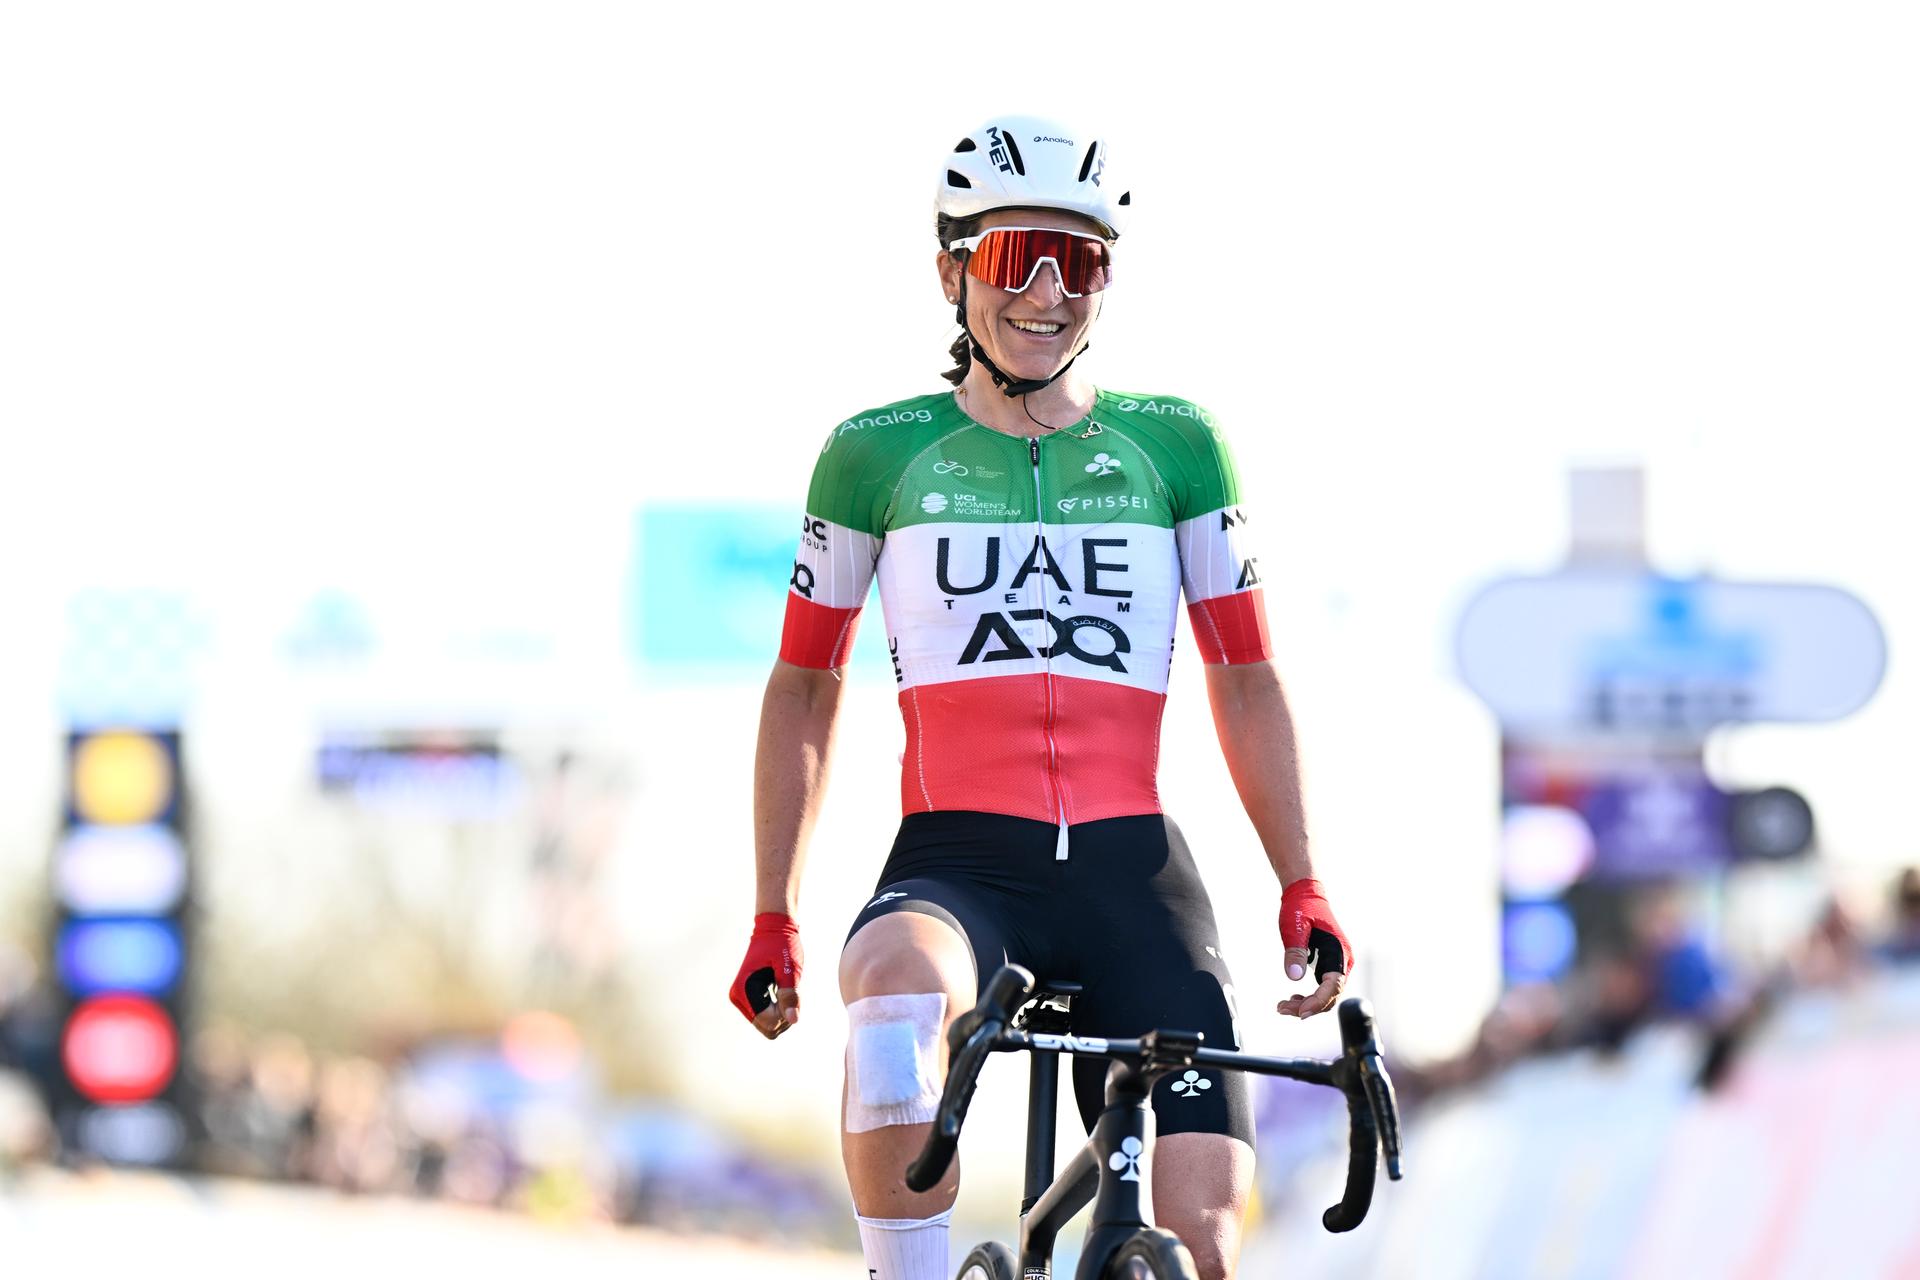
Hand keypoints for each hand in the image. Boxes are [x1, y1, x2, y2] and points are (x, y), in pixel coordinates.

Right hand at [729, 913, 802, 1039]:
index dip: (785, 1013)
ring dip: (783, 1012)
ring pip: (767, 1025)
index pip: (767, 1022)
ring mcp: (741, 999)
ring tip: (786, 989)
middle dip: (784, 1015)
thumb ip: (790, 994)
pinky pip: (766, 1017)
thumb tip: (793, 1020)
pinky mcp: (747, 999)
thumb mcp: (790, 969)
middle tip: (790, 991)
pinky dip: (779, 1009)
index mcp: (743, 991)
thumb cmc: (782, 945)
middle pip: (767, 1028)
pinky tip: (781, 990)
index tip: (791, 992)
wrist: (773, 928)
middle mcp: (738, 998)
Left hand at [1276, 878, 1350, 1019]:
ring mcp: (1337, 963)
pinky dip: (1309, 997)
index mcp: (1339, 952)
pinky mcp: (1329, 964)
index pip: (1333, 986)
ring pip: (1327, 995)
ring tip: (1283, 1006)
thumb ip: (1295, 951)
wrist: (1305, 894)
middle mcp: (1343, 960)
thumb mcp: (1294, 928)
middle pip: (1331, 995)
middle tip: (1281, 1008)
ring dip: (1307, 1004)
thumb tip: (1294, 977)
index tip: (1300, 1012)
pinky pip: (1323, 988)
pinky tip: (1293, 998)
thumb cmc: (1301, 908)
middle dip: (1308, 1007)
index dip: (1318, 1002)